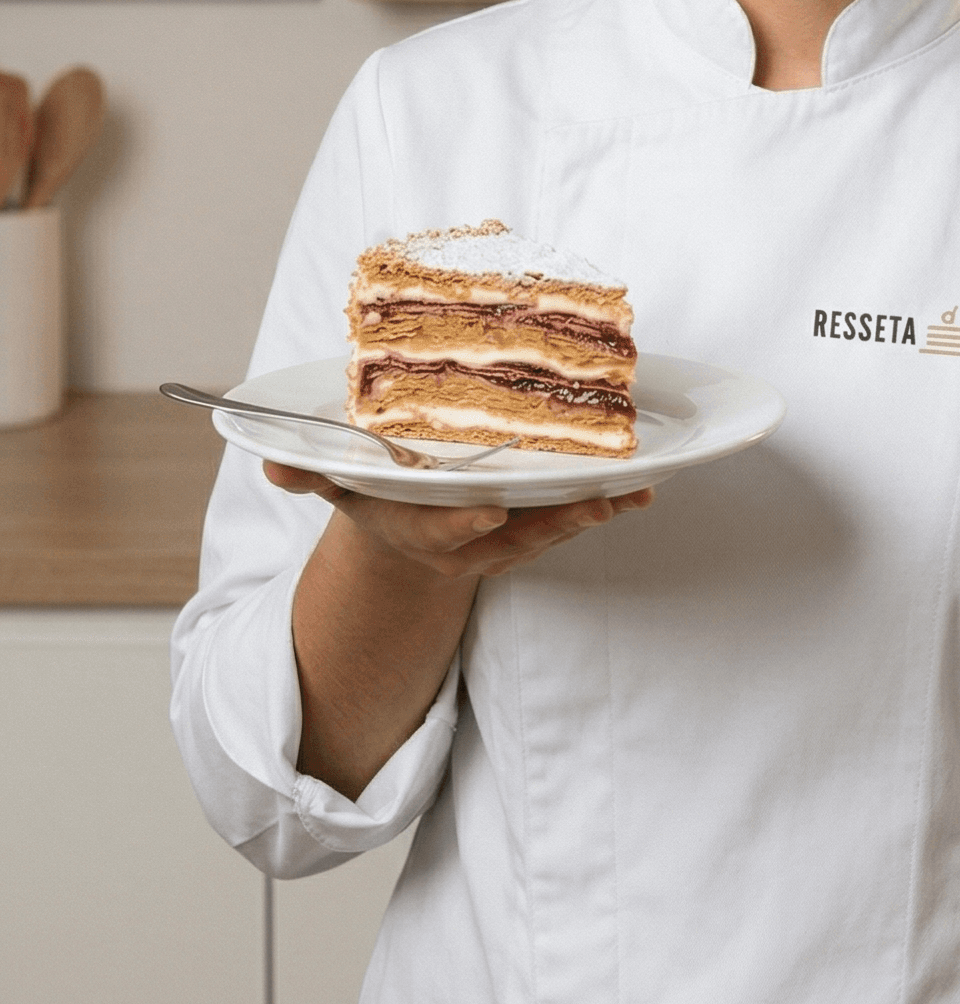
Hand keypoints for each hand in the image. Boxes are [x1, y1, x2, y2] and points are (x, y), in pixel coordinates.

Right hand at [263, 461, 653, 587]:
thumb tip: (272, 463)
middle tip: (595, 503)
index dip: (465, 524)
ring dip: (594, 514)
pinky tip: (642, 487)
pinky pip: (572, 519)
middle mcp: (469, 539)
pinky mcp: (535, 527)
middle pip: (516, 538)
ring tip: (633, 493)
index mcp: (420, 526)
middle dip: (555, 522)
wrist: (410, 537)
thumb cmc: (380, 497)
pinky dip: (606, 505)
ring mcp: (506, 538)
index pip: (442, 529)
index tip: (490, 512)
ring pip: (554, 530)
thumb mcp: (342, 487)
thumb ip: (312, 474)